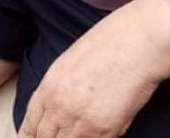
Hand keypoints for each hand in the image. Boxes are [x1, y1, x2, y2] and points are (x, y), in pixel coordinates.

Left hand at [18, 0, 169, 137]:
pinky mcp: (105, 131)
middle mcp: (60, 107)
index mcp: (49, 86)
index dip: (29, 136)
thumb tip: (56, 108)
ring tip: (84, 129)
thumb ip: (59, 86)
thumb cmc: (111, 41)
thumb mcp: (72, 59)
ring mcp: (82, 122)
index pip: (30, 125)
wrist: (140, 41)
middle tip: (58, 135)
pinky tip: (99, 132)